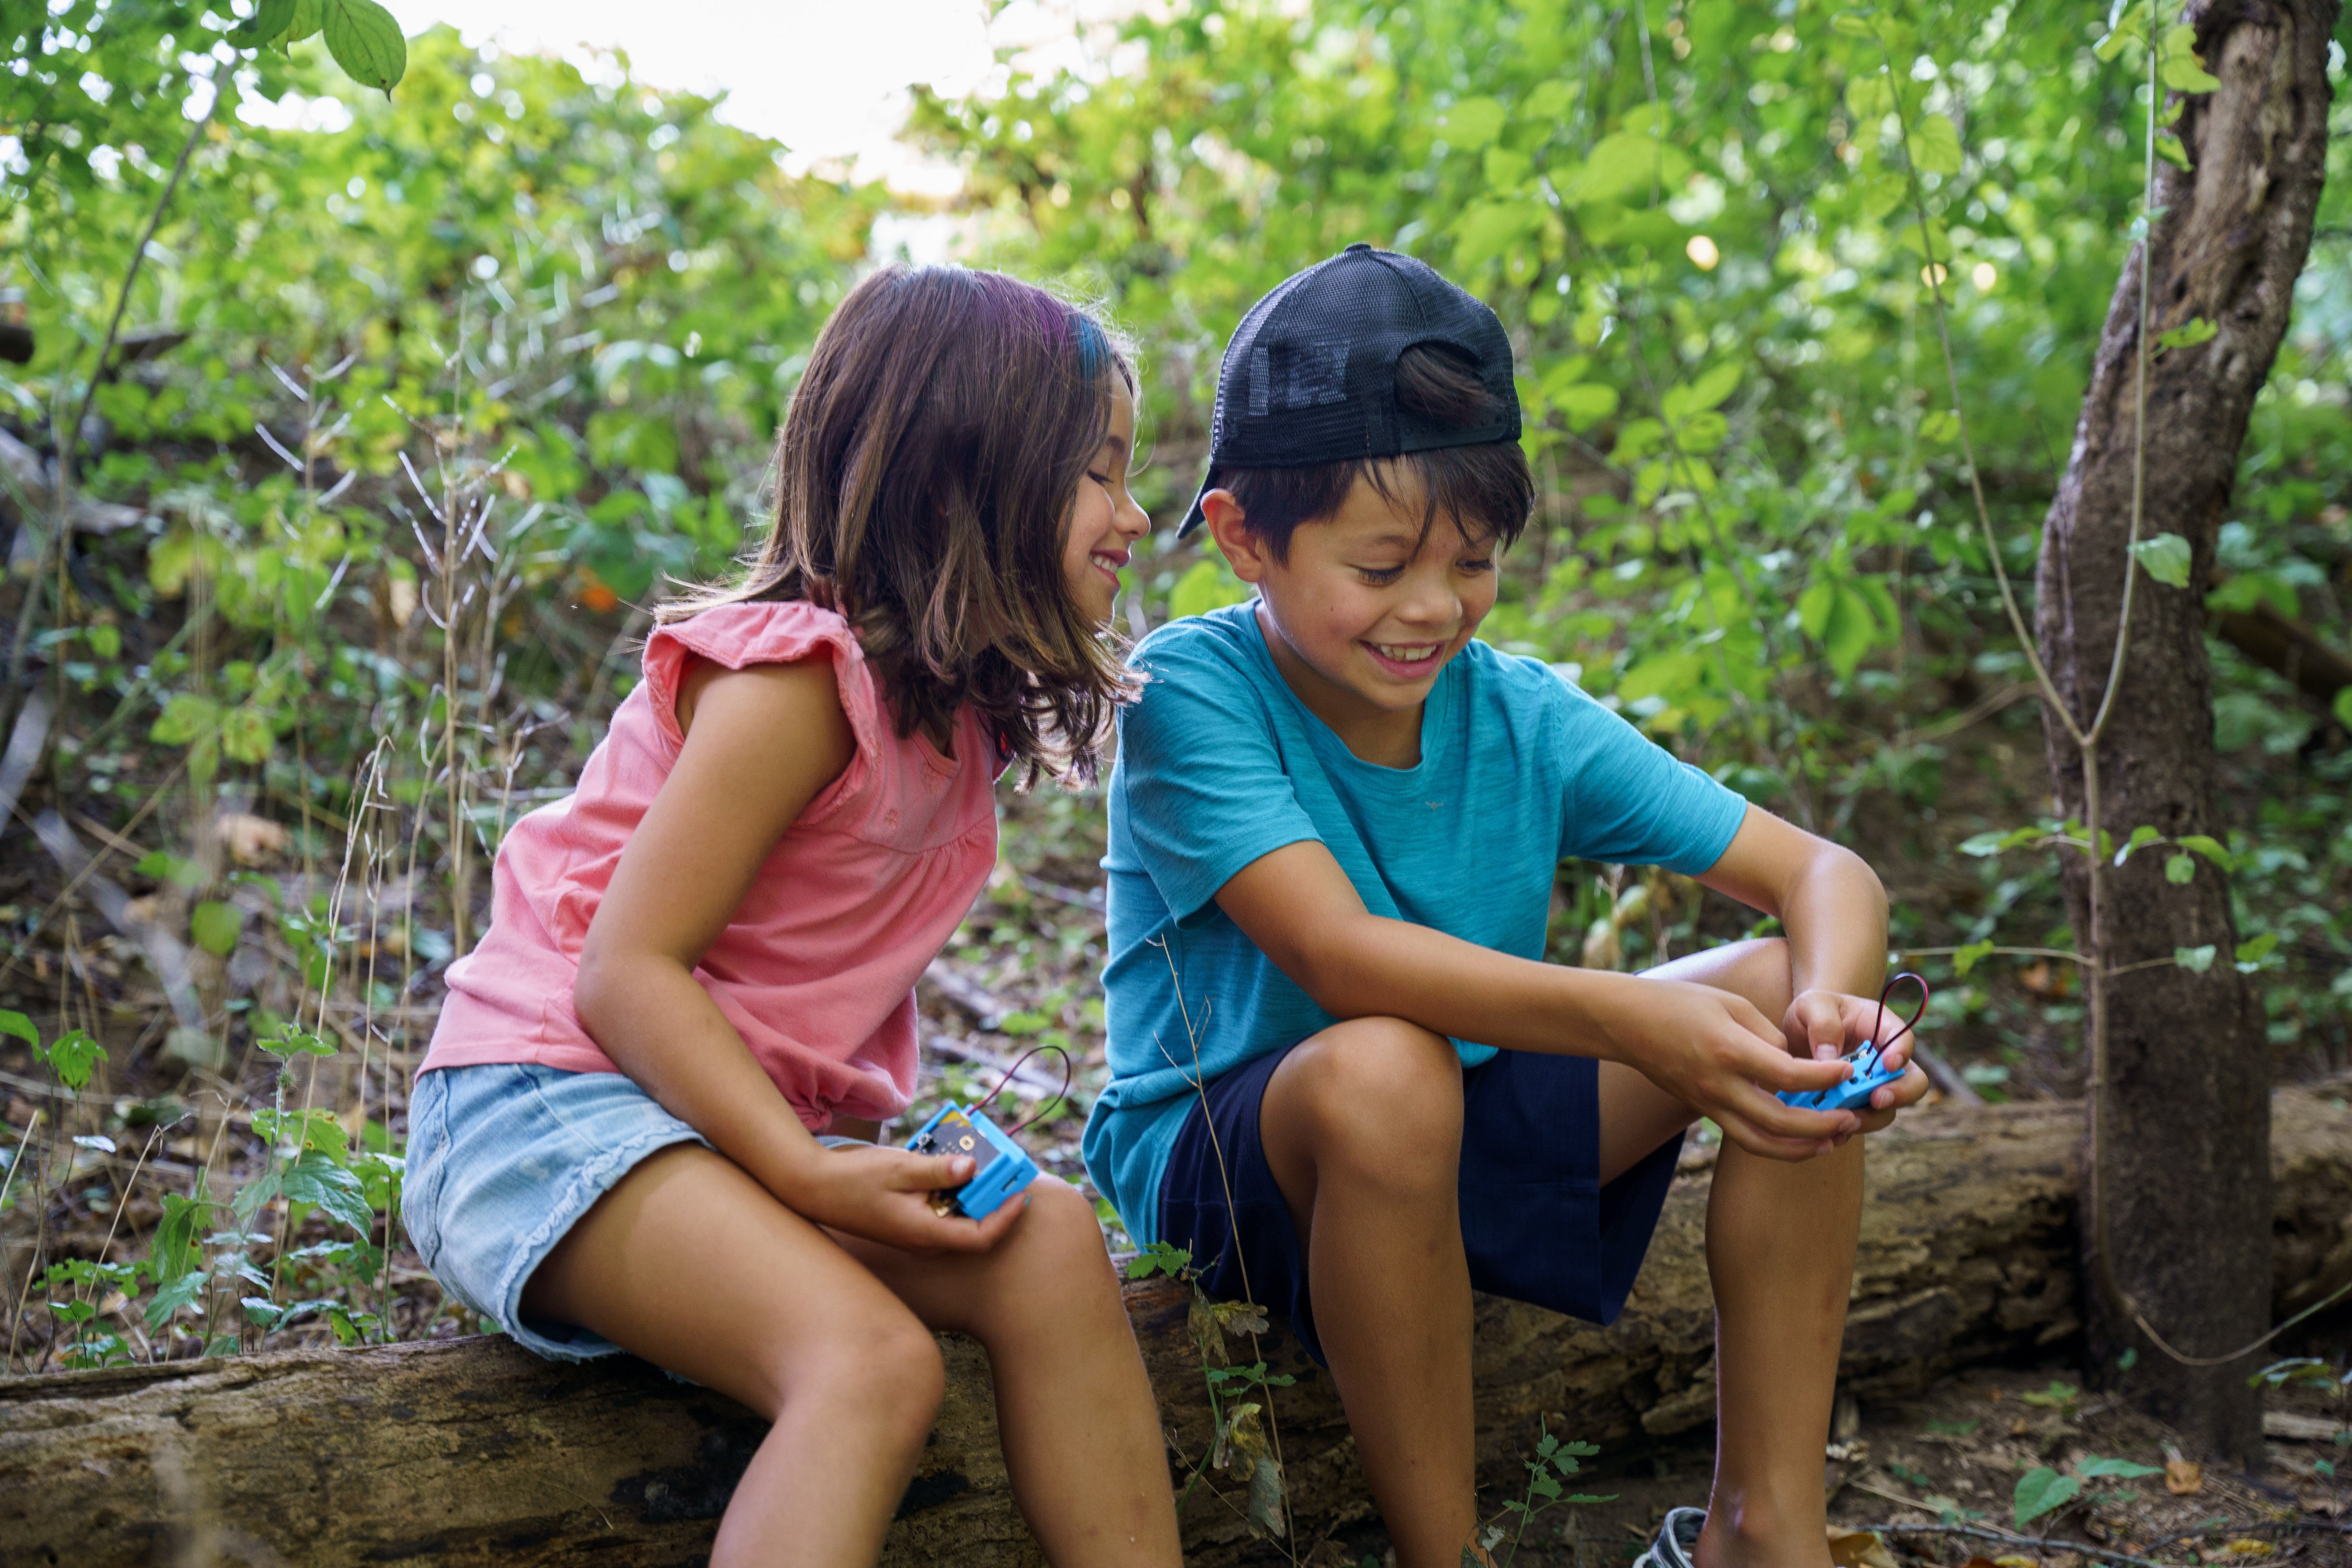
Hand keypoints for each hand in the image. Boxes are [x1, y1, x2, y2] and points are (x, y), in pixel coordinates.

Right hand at [786, 1143, 1028, 1253]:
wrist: (814, 1188)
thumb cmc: (853, 1179)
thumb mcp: (899, 1168)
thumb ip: (937, 1170)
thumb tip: (973, 1167)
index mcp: (925, 1232)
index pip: (980, 1237)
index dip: (1007, 1217)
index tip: (1022, 1191)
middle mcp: (925, 1237)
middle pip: (975, 1226)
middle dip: (995, 1197)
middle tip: (1009, 1166)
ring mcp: (917, 1230)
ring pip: (959, 1215)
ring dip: (975, 1189)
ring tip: (985, 1157)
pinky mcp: (910, 1219)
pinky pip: (942, 1207)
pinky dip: (954, 1186)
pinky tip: (952, 1160)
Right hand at [1601, 976, 1863, 1159]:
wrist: (1627, 1023)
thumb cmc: (1681, 1003)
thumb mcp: (1731, 1005)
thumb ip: (1768, 1035)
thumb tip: (1794, 1064)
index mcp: (1730, 1051)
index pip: (1790, 1076)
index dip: (1825, 1078)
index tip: (1849, 1071)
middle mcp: (1720, 1085)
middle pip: (1782, 1121)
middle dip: (1824, 1125)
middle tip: (1852, 1119)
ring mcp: (1709, 1103)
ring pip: (1762, 1142)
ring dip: (1802, 1148)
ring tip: (1833, 1142)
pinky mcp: (1704, 1111)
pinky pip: (1745, 1136)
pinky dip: (1776, 1144)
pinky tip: (1799, 1140)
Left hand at [1782, 987, 1932, 1135]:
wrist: (1796, 1036)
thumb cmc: (1810, 1013)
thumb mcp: (1811, 1006)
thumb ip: (1823, 1024)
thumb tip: (1830, 1058)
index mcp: (1881, 1027)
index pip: (1904, 1039)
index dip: (1902, 1053)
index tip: (1889, 1065)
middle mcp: (1885, 1061)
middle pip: (1913, 1082)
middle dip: (1900, 1094)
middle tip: (1877, 1099)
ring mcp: (1874, 1087)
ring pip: (1888, 1110)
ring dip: (1871, 1118)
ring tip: (1848, 1121)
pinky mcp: (1856, 1106)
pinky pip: (1861, 1123)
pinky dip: (1847, 1129)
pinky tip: (1831, 1133)